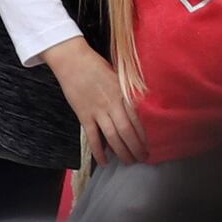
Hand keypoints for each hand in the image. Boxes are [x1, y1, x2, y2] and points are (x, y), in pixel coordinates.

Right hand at [44, 38, 145, 165]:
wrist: (72, 60)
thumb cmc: (96, 66)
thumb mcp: (117, 77)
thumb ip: (126, 93)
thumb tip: (137, 108)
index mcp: (123, 94)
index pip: (137, 120)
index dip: (143, 136)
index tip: (148, 146)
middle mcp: (113, 104)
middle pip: (127, 131)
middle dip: (136, 148)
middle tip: (142, 159)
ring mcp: (98, 111)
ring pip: (113, 137)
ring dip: (122, 152)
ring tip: (128, 162)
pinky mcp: (84, 115)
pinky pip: (93, 137)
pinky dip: (99, 151)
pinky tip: (104, 161)